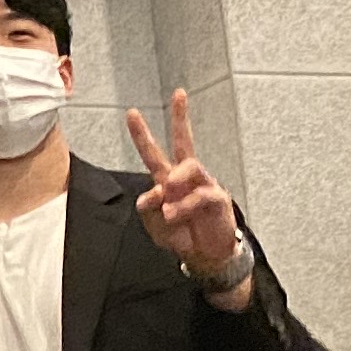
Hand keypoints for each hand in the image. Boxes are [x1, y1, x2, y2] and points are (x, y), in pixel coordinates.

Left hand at [124, 90, 245, 288]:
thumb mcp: (154, 224)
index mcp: (167, 180)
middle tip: (179, 94)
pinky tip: (174, 216)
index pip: (154, 153)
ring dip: (174, 184)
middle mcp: (186, 178)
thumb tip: (157, 192)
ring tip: (167, 210)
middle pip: (185, 143)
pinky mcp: (217, 199)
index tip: (132, 113)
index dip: (142, 134)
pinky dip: (183, 207)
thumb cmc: (180, 236)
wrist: (204, 256)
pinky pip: (200, 195)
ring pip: (189, 167)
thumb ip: (149, 206)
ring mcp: (204, 185)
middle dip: (182, 118)